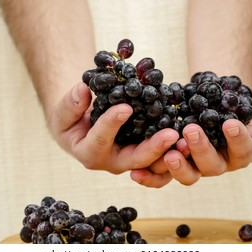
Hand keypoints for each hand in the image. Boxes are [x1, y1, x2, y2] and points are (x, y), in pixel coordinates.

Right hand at [49, 82, 179, 173]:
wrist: (81, 127)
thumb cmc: (70, 120)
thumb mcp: (63, 112)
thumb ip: (71, 103)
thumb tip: (83, 88)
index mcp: (90, 153)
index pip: (100, 140)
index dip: (111, 124)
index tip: (124, 107)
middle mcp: (113, 162)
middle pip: (135, 160)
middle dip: (154, 148)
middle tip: (171, 134)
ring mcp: (131, 160)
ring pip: (153, 163)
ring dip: (171, 153)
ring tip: (187, 139)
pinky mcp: (144, 154)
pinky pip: (161, 156)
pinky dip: (175, 148)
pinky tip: (188, 132)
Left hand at [130, 109, 251, 186]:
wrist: (214, 105)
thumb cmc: (241, 114)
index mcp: (238, 156)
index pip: (241, 151)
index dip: (237, 140)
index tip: (231, 123)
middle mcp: (215, 165)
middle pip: (209, 165)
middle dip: (200, 150)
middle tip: (191, 132)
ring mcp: (191, 165)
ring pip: (185, 172)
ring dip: (174, 165)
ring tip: (166, 151)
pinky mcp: (169, 160)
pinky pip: (159, 173)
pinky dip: (149, 175)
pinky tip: (136, 173)